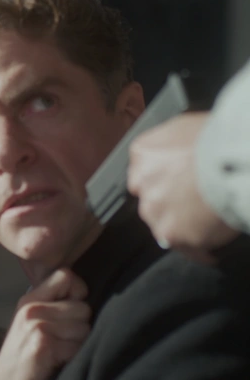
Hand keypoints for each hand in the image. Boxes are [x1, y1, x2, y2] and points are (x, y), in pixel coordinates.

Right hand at [0, 269, 89, 379]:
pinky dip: (72, 357)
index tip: (72, 309)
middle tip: (62, 339)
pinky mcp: (43, 344)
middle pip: (83, 306)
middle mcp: (32, 308)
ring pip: (84, 327)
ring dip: (77, 343)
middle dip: (80, 325)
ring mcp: (37, 325)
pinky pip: (78, 346)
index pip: (66, 275)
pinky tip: (56, 362)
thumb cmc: (22, 357)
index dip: (78, 291)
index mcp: (29, 299)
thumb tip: (82, 293)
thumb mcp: (29, 322)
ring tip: (58, 351)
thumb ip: (50, 304)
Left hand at [128, 112, 239, 253]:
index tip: (176, 185)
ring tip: (205, 226)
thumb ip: (170, 144)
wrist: (236, 158)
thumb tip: (177, 154)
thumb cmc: (220, 139)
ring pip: (162, 225)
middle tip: (195, 204)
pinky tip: (211, 251)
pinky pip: (187, 249)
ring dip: (180, 226)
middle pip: (150, 200)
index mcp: (142, 154)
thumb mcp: (184, 127)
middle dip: (169, 203)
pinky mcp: (173, 233)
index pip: (142, 174)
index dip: (162, 181)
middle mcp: (142, 182)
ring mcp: (155, 210)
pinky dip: (199, 251)